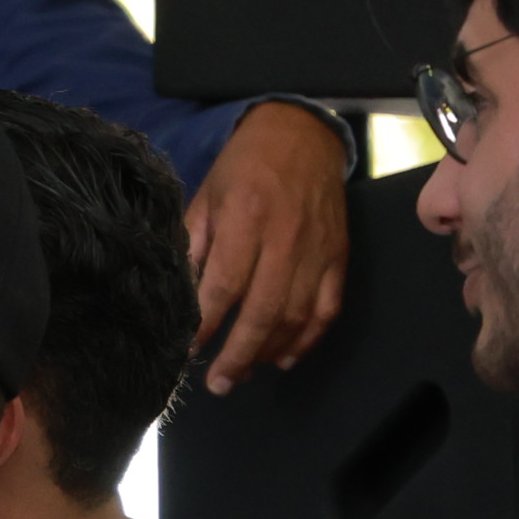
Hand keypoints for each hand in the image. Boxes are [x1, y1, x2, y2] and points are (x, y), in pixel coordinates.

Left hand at [188, 103, 352, 393]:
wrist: (302, 135)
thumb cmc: (243, 166)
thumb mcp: (205, 195)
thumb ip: (193, 245)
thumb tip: (179, 296)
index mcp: (245, 218)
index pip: (223, 286)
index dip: (205, 325)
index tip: (185, 352)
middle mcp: (285, 238)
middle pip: (263, 311)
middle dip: (237, 354)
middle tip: (218, 383)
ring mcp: (317, 250)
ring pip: (297, 316)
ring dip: (269, 352)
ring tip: (243, 372)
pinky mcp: (339, 256)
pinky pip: (328, 308)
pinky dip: (309, 338)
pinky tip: (285, 356)